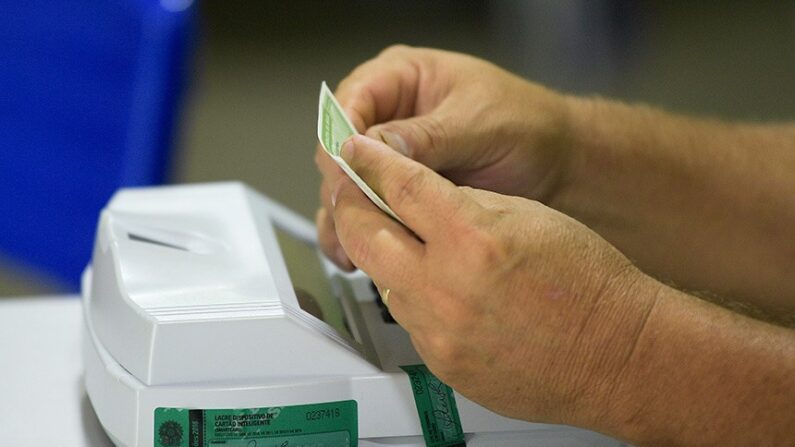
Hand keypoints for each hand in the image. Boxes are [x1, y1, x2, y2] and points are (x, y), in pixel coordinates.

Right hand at [316, 45, 574, 268]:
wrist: (561, 166)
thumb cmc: (528, 125)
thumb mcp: (479, 123)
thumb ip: (427, 135)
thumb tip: (374, 148)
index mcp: (401, 79)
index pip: (349, 104)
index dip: (342, 140)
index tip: (348, 173)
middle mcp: (388, 116)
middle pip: (340, 150)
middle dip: (342, 185)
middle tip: (351, 216)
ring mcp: (392, 158)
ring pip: (347, 186)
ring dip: (345, 216)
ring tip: (350, 247)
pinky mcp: (401, 193)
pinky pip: (368, 211)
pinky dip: (362, 233)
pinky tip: (359, 255)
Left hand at [331, 135, 660, 424]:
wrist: (614, 354)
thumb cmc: (587, 282)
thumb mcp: (527, 214)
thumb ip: (466, 202)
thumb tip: (422, 197)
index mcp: (473, 235)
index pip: (399, 185)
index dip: (369, 161)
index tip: (354, 150)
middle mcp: (446, 284)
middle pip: (363, 233)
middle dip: (347, 204)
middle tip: (348, 190)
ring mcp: (439, 329)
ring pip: (379, 277)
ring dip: (378, 251)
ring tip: (392, 236)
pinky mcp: (441, 361)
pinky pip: (406, 316)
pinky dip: (408, 292)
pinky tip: (429, 284)